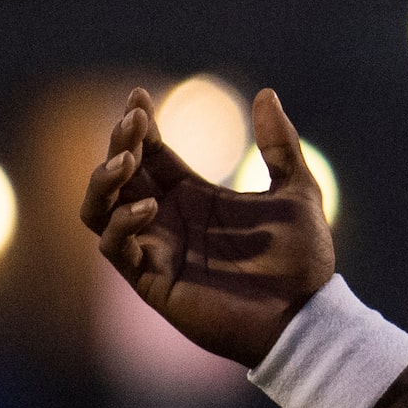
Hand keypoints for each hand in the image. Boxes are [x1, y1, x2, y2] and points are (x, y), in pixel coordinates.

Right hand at [78, 86, 334, 366]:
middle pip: (119, 174)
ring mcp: (156, 250)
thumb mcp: (297, 190)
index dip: (138, 125)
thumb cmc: (303, 259)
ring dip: (104, 181)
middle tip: (134, 122)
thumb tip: (266, 93)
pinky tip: (151, 205)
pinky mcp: (152, 281)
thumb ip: (279, 145)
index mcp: (193, 196)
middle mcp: (167, 220)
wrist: (307, 313)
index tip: (139, 98)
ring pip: (100, 209)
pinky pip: (114, 248)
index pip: (150, 153)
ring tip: (127, 160)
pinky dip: (122, 223)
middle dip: (120, 144)